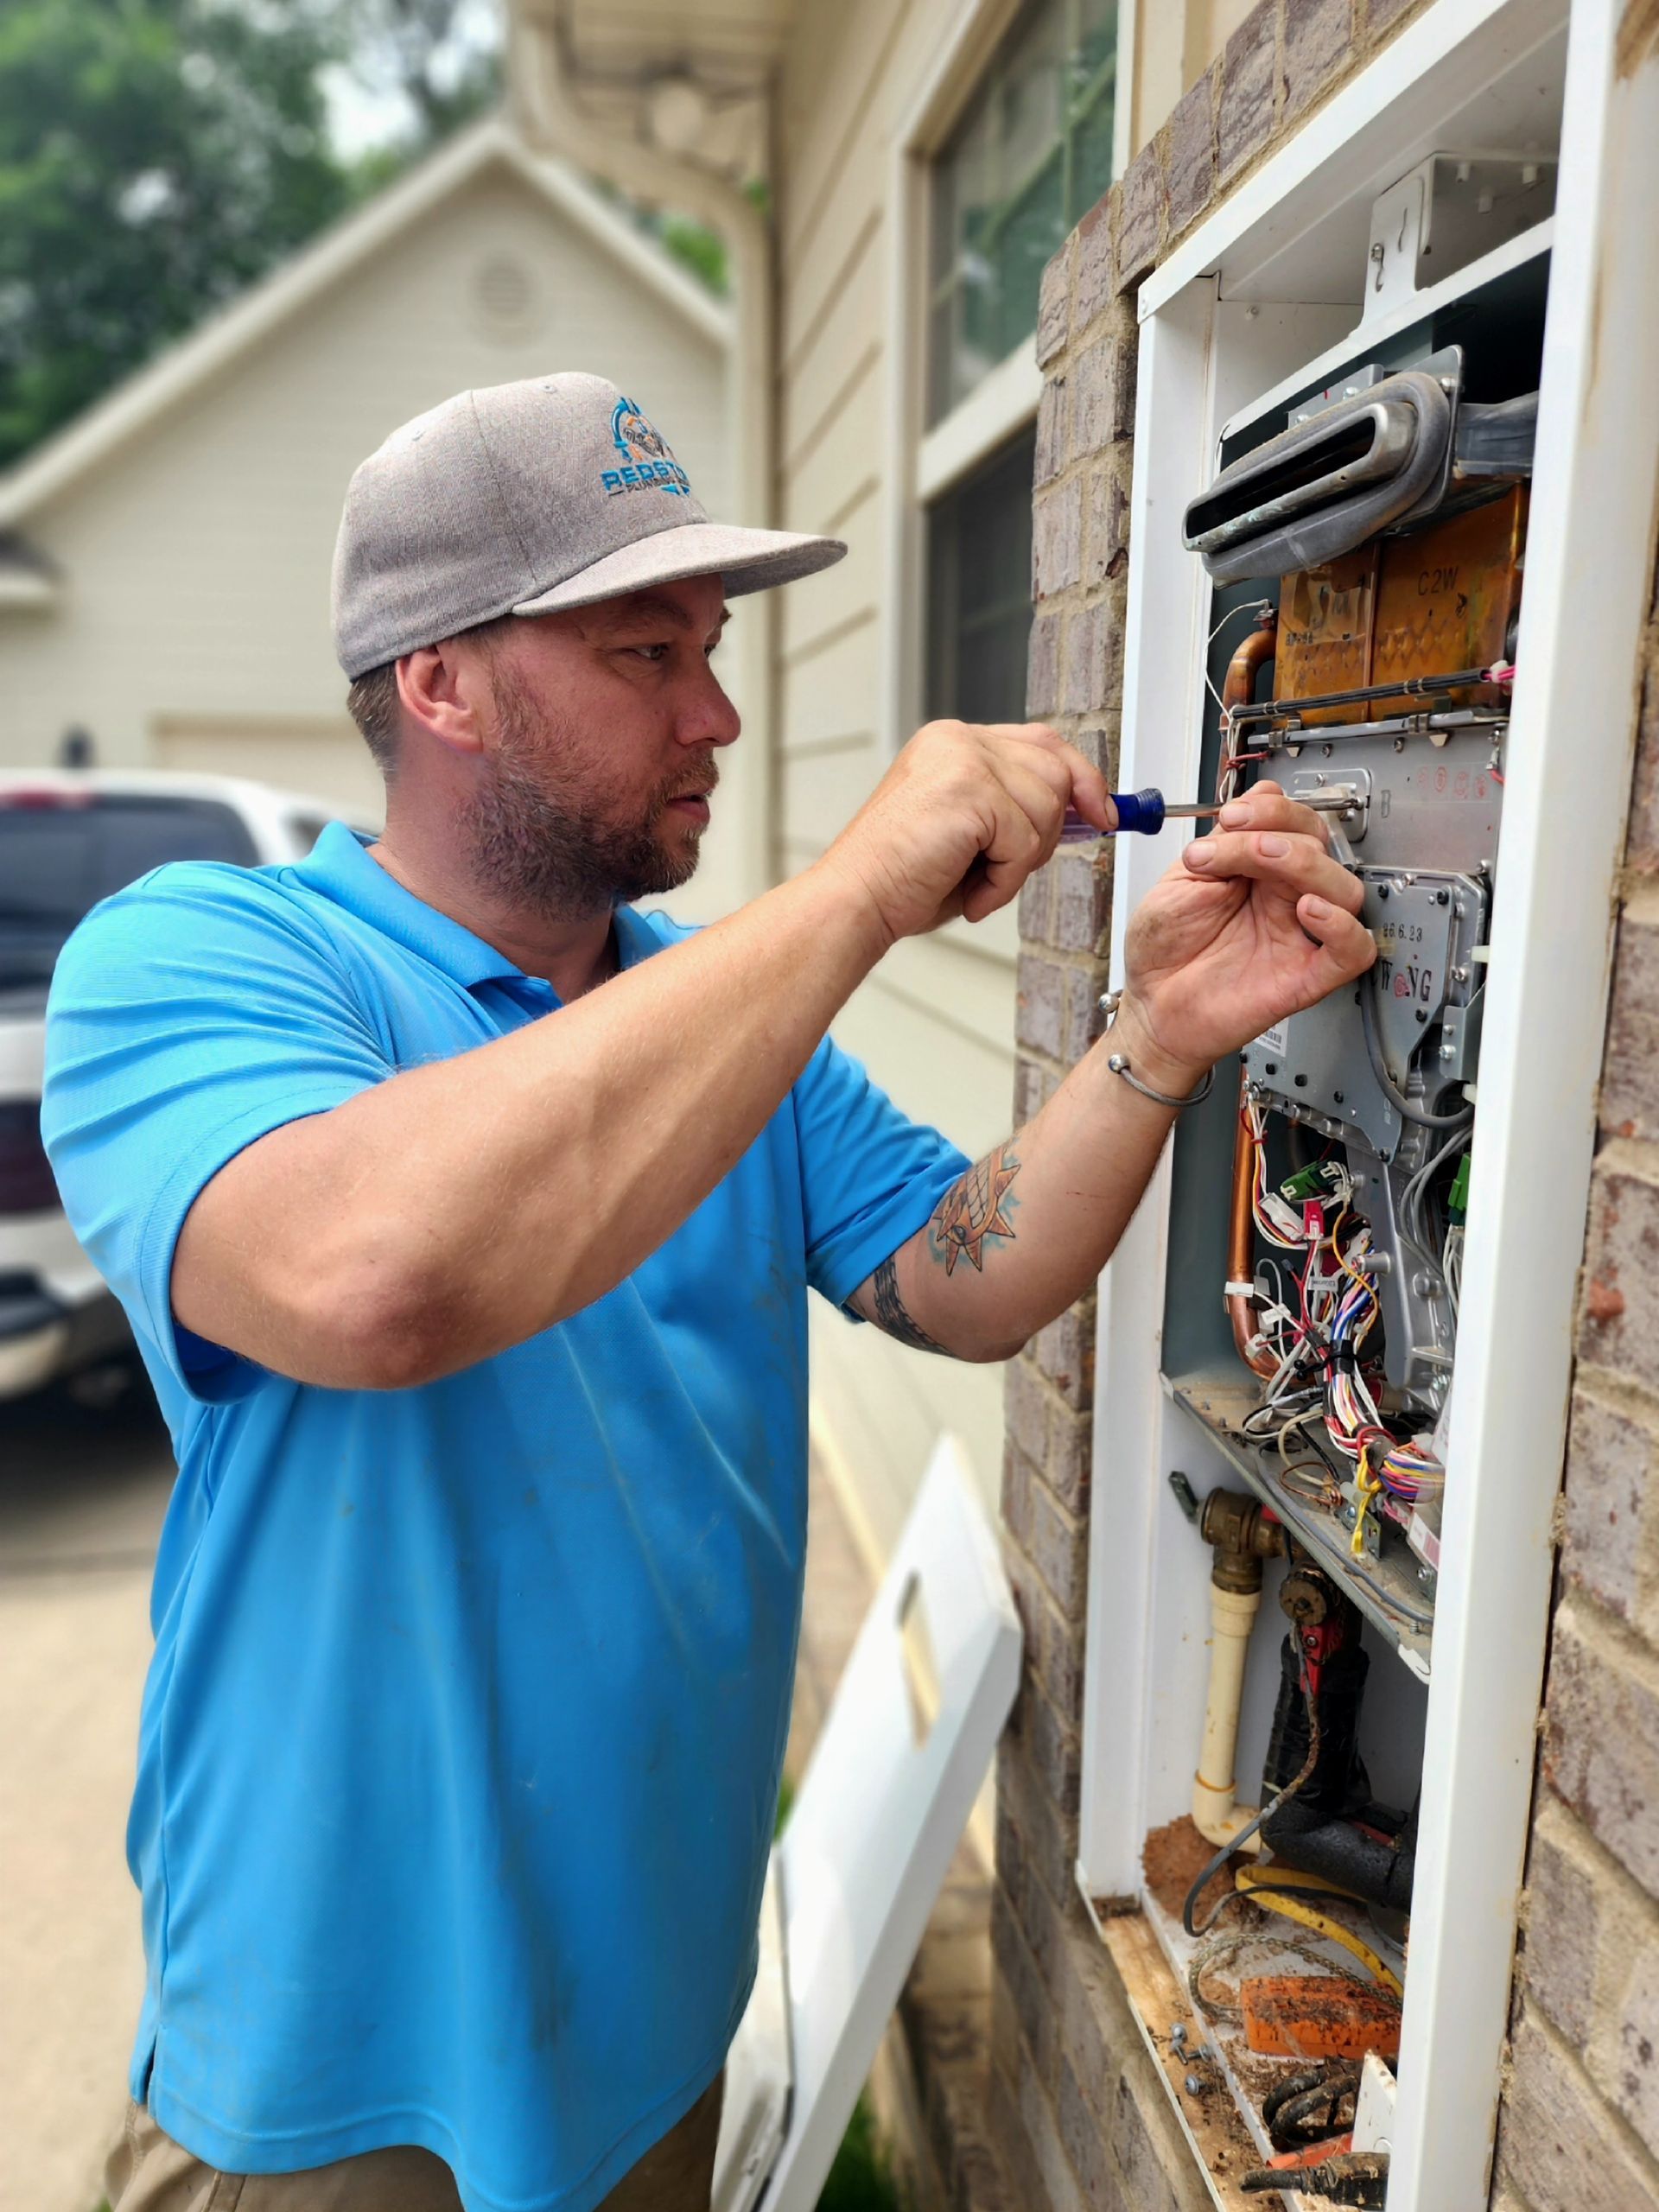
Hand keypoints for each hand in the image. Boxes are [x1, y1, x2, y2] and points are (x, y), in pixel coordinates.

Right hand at [816, 720, 1113, 944]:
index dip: (1081, 779)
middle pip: (1055, 769)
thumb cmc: (905, 879)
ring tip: (976, 880)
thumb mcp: (973, 833)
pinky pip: (1026, 840)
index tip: (1104, 815)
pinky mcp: (969, 788)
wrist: (858, 902)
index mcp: (954, 743)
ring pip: (1047, 808)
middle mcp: (958, 739)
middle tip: (1005, 869)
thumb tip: (1085, 811)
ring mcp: (962, 759)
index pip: (1043, 742)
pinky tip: (972, 890)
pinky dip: (1006, 879)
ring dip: (1020, 862)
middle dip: (1049, 830)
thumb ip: (1018, 809)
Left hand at [1119, 783, 1375, 1075]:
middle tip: (1233, 837)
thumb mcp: (1181, 880)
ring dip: (1305, 863)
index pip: (1294, 824)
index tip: (1231, 816)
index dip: (1271, 810)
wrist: (1150, 1006)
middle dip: (1279, 829)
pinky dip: (1342, 926)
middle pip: (1322, 847)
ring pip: (1344, 889)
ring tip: (1260, 859)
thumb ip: (1223, 842)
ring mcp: (1298, 935)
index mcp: (1257, 872)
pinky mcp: (1306, 976)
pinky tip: (1309, 910)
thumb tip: (1261, 799)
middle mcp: (1284, 899)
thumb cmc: (1163, 949)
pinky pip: (1353, 950)